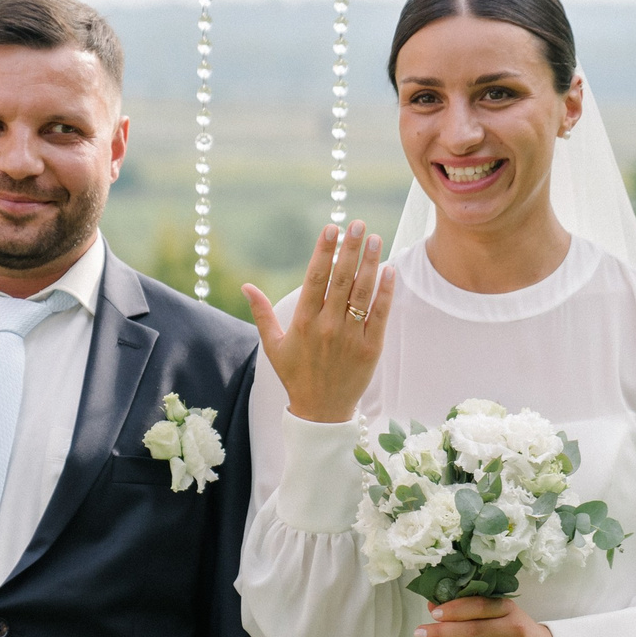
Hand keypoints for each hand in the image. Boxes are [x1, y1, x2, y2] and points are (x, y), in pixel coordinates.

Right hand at [242, 220, 395, 424]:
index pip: (315, 278)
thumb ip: (262, 313)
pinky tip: (389, 270)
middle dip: (351, 249)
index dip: (324, 251)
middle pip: (341, 279)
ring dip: (370, 263)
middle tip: (359, 225)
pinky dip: (385, 291)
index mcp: (303, 321)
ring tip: (376, 239)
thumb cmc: (295, 375)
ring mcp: (350, 337)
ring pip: (362, 293)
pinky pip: (379, 314)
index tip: (332, 228)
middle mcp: (327, 326)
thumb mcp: (273, 345)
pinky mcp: (370, 349)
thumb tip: (246, 286)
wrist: (320, 411)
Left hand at [414, 597, 558, 636]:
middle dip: (444, 633)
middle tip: (419, 634)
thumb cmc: (517, 634)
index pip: (479, 606)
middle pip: (475, 631)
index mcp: (508, 609)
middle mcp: (515, 628)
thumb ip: (470, 611)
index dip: (456, 609)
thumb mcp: (500, 617)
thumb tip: (433, 605)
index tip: (433, 613)